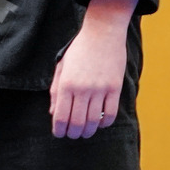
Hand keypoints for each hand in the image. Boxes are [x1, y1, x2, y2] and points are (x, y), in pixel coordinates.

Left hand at [49, 0, 137, 138]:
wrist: (102, 34)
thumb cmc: (78, 50)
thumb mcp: (61, 67)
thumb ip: (56, 90)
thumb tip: (54, 113)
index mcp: (66, 83)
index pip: (61, 115)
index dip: (59, 129)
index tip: (59, 134)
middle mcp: (83, 88)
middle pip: (77, 122)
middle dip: (73, 133)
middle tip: (71, 136)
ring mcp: (100, 89)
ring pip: (94, 120)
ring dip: (88, 131)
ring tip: (84, 132)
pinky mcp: (115, 89)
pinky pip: (110, 114)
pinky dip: (104, 123)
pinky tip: (99, 123)